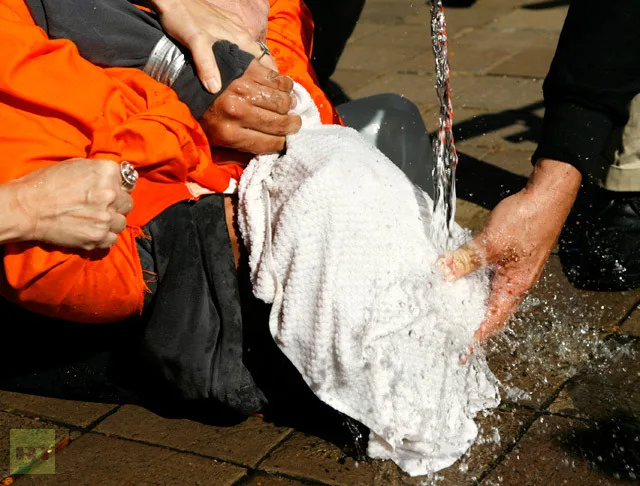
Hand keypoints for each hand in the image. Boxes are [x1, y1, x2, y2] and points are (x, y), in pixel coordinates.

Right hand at [15, 159, 134, 249]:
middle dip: (116, 205)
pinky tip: (92, 231)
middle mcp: (111, 193)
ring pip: (121, 222)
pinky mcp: (98, 236)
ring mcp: (106, 217)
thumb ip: (100, 172)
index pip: (128, 181)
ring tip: (94, 220)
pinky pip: (112, 239)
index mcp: (107, 172)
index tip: (111, 191)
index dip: (119, 187)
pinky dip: (104, 237)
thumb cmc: (47, 183)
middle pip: (127, 203)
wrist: (27, 208)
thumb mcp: (76, 165)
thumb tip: (114, 179)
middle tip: (100, 207)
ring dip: (111, 222)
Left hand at [152, 0, 268, 92]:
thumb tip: (216, 89)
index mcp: (241, 38)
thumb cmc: (184, 19)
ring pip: (251, 50)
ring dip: (255, 67)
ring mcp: (234, 27)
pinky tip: (236, 67)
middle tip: (265, 95)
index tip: (276, 94)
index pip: (266, 60)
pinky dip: (244, 57)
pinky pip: (241, 43)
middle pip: (261, 57)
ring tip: (253, 86)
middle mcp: (242, 32)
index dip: (273, 77)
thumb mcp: (195, 42)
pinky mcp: (225, 24)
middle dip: (266, 76)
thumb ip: (206, 65)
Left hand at [199, 60, 301, 153]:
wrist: (183, 76)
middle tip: (295, 123)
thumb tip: (258, 157)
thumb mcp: (211, 139)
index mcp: (230, 134)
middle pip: (279, 123)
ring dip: (289, 105)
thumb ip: (234, 151)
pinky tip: (284, 89)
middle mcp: (239, 112)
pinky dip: (285, 85)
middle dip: (292, 125)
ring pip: (281, 101)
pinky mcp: (247, 68)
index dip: (283, 143)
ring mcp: (244, 88)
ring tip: (289, 106)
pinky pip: (277, 79)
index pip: (269, 143)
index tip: (287, 140)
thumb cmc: (200, 112)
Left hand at [438, 159, 581, 342]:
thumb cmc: (527, 220)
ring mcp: (512, 270)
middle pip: (488, 310)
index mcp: (514, 288)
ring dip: (468, 298)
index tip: (461, 352)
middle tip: (446, 329)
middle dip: (468, 320)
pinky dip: (472, 279)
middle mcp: (515, 283)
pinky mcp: (509, 257)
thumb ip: (466, 259)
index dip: (475, 337)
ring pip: (486, 291)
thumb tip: (443, 273)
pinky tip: (457, 275)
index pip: (491, 322)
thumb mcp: (491, 243)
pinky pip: (487, 275)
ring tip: (447, 307)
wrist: (547, 196)